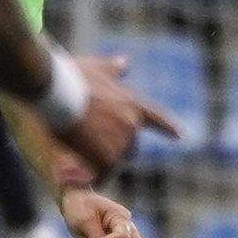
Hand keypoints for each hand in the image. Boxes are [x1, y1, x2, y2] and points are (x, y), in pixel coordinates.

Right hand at [50, 52, 181, 178]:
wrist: (57, 91)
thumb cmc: (72, 78)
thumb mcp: (96, 68)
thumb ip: (112, 69)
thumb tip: (124, 62)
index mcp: (133, 104)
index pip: (156, 118)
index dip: (167, 127)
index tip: (180, 135)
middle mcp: (132, 125)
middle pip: (129, 149)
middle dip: (112, 149)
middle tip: (87, 142)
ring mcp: (121, 142)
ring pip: (112, 163)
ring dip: (98, 162)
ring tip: (77, 149)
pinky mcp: (107, 158)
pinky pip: (101, 175)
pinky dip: (91, 175)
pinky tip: (75, 169)